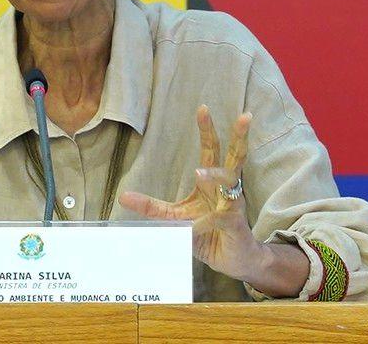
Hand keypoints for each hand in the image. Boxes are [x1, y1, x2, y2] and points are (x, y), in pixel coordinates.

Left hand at [118, 105, 262, 280]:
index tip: (203, 108)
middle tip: (244, 116)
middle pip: (235, 157)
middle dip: (239, 136)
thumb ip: (151, 207)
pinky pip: (224, 217)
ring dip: (216, 175)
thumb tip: (123, 196)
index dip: (207, 130)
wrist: (231, 260)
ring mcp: (234, 205)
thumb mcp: (174, 218)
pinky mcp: (236, 225)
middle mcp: (227, 189)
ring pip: (231, 182)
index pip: (211, 150)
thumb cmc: (206, 234)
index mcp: (212, 182)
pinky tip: (203, 222)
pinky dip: (211, 219)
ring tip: (198, 173)